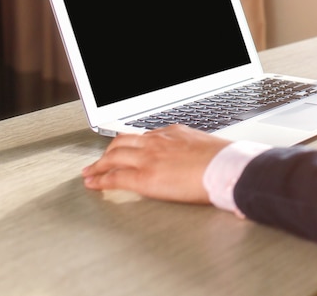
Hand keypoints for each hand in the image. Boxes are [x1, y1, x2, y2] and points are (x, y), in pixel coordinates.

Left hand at [82, 124, 231, 203]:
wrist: (226, 167)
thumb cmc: (225, 160)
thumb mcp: (208, 148)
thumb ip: (198, 152)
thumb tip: (203, 162)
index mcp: (173, 133)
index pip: (143, 136)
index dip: (129, 143)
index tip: (124, 148)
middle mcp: (156, 141)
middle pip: (122, 142)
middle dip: (108, 152)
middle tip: (100, 160)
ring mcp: (148, 157)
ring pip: (113, 157)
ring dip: (99, 165)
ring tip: (90, 172)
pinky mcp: (144, 176)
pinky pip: (115, 177)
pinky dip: (100, 180)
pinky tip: (93, 184)